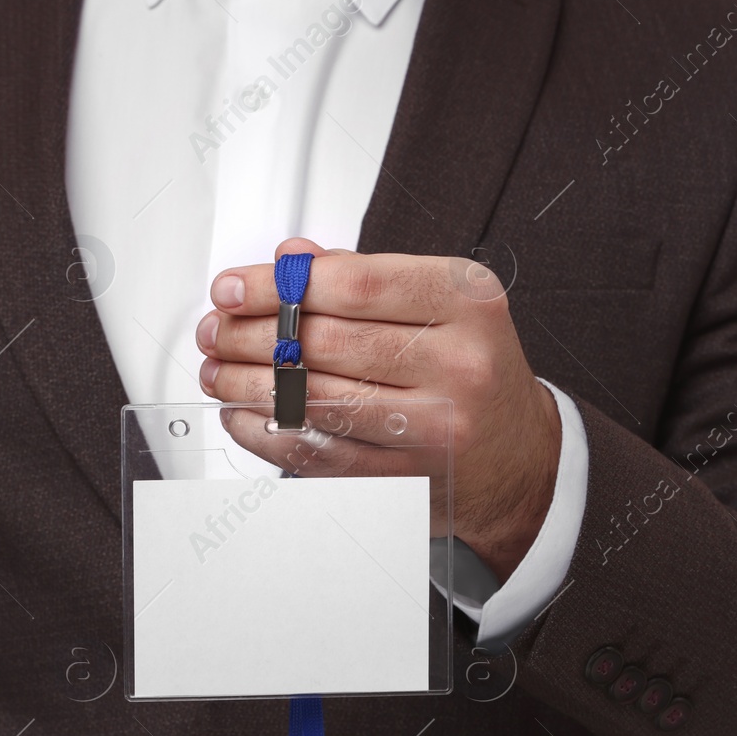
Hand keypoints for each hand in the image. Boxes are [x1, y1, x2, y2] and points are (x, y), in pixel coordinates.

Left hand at [195, 238, 561, 581]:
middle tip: (215, 330)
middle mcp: (460, 362)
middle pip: (327, 343)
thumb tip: (288, 258)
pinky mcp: (410, 476)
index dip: (278, 287)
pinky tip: (243, 416)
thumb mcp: (441, 304)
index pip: (353, 284)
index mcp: (467, 301)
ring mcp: (437, 426)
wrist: (521, 459)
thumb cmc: (473, 369)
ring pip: (317, 400)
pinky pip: (321, 455)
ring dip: (250, 384)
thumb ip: (363, 276)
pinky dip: (268, 435)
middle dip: (252, 335)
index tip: (232, 288)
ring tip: (218, 370)